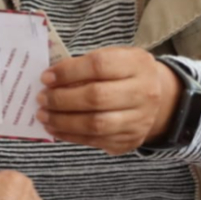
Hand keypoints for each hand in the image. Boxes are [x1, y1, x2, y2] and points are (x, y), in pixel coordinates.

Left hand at [37, 47, 181, 154]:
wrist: (158, 98)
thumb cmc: (125, 73)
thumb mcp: (113, 58)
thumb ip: (84, 65)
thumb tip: (50, 78)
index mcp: (137, 64)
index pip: (99, 66)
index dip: (68, 72)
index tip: (46, 77)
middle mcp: (144, 92)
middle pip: (96, 97)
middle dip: (62, 99)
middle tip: (42, 98)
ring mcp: (139, 119)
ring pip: (96, 124)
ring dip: (63, 121)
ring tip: (43, 115)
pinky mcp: (130, 140)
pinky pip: (96, 141)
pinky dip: (70, 135)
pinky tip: (55, 128)